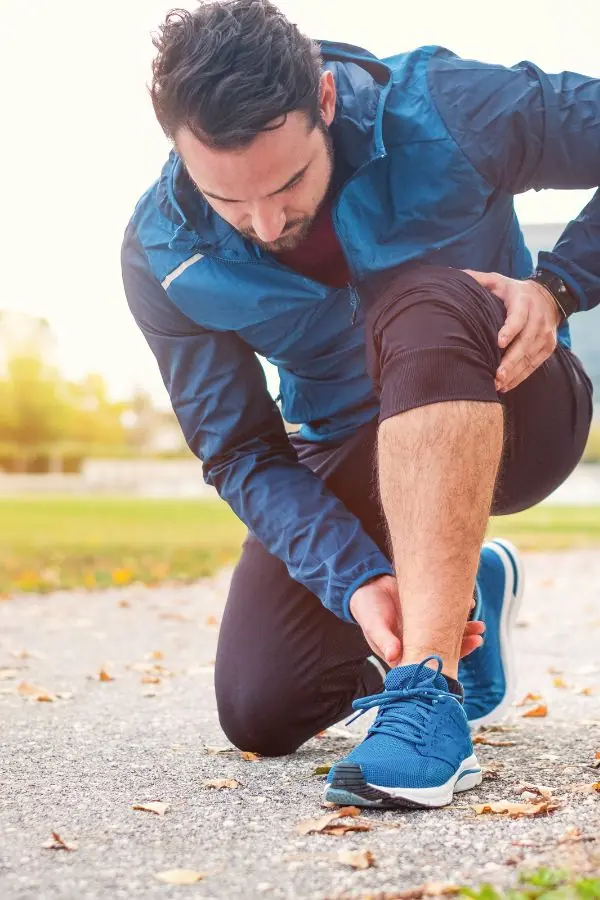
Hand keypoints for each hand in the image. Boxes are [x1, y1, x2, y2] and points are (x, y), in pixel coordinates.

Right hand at [349, 575, 484, 667]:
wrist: (369, 586)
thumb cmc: (368, 610)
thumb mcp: (374, 626)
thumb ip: (384, 640)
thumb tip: (394, 656)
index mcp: (403, 655)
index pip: (428, 665)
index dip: (445, 662)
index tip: (460, 654)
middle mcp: (417, 645)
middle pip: (443, 651)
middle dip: (463, 646)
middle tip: (478, 638)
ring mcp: (424, 630)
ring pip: (448, 635)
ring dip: (465, 631)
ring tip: (480, 626)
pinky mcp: (428, 614)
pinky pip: (446, 616)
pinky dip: (458, 611)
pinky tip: (468, 605)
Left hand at [463, 270, 561, 392]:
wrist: (548, 296)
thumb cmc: (513, 292)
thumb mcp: (497, 280)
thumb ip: (478, 279)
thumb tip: (455, 275)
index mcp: (523, 300)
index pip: (518, 317)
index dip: (510, 329)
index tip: (499, 342)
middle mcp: (538, 318)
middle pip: (526, 342)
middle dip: (511, 360)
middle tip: (497, 375)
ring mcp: (545, 334)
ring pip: (530, 356)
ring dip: (515, 372)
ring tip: (498, 384)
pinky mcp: (548, 347)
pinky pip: (535, 365)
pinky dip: (521, 376)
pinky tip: (506, 385)